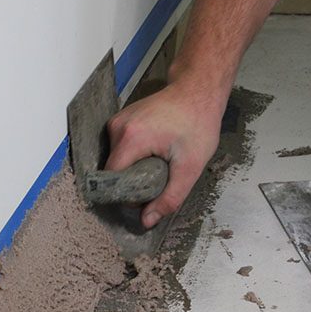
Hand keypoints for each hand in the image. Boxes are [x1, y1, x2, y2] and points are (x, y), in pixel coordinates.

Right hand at [105, 82, 223, 227]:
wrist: (198, 90)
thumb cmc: (198, 123)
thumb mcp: (190, 166)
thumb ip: (170, 197)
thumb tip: (147, 221)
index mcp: (130, 138)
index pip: (112, 179)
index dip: (126, 194)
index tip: (146, 197)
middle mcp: (117, 128)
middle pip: (112, 170)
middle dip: (131, 183)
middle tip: (157, 181)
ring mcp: (117, 121)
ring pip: (115, 160)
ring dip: (132, 169)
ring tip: (157, 165)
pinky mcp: (120, 120)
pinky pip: (119, 148)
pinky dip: (133, 157)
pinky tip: (153, 153)